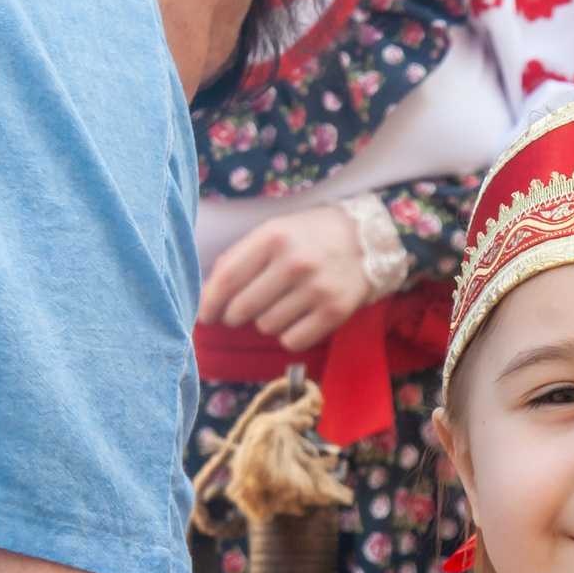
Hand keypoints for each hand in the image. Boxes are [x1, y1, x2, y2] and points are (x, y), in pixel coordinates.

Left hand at [200, 206, 373, 348]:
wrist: (370, 240)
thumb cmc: (311, 236)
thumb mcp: (275, 232)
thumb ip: (241, 258)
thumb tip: (207, 296)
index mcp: (274, 237)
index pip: (228, 278)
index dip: (209, 301)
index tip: (204, 314)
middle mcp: (295, 263)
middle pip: (242, 308)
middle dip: (234, 315)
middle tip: (240, 312)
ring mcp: (317, 289)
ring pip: (266, 326)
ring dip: (265, 321)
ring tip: (279, 306)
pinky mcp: (335, 312)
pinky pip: (293, 340)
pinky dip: (288, 335)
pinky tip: (296, 319)